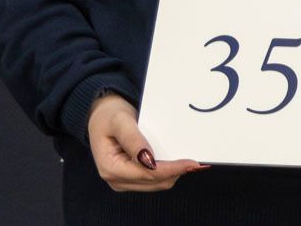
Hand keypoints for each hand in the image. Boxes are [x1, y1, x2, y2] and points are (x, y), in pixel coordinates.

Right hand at [86, 93, 206, 191]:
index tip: (191, 163)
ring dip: (173, 173)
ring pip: (156, 184)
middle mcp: (115, 179)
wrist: (102, 117)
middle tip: (198, 162)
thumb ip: (134, 140)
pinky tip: (177, 162)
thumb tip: (150, 161)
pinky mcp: (131, 178)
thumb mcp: (120, 122)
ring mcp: (123, 181)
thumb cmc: (109, 117)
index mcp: (110, 168)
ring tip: (190, 161)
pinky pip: (154, 180)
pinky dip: (167, 172)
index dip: (171, 169)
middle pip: (154, 182)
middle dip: (175, 172)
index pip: (147, 174)